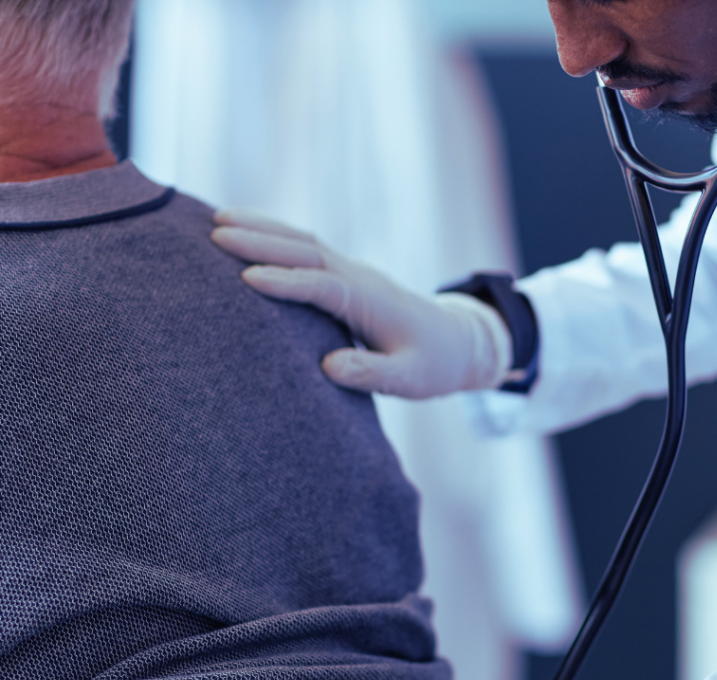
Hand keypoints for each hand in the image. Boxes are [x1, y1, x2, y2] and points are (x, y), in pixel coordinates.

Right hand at [211, 210, 511, 397]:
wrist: (457, 342)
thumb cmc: (431, 365)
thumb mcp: (408, 379)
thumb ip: (371, 373)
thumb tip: (329, 366)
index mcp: (370, 304)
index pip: (323, 287)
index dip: (286, 282)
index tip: (246, 279)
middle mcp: (358, 279)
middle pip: (306, 251)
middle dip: (262, 241)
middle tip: (215, 235)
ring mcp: (352, 273)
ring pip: (304, 241)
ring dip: (263, 228)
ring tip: (216, 220)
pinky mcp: (346, 275)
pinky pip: (306, 248)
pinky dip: (275, 235)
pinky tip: (246, 230)